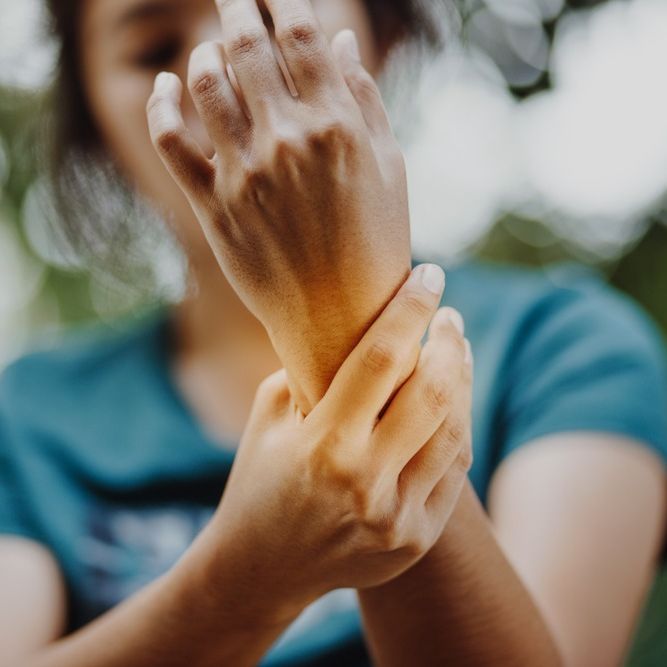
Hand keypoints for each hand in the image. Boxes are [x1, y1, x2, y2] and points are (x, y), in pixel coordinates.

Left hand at [146, 0, 411, 409]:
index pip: (300, 33)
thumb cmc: (376, 245)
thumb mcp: (390, 171)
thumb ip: (364, 101)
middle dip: (237, 8)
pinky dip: (161, 104)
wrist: (341, 319)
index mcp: (336, 126)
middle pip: (246, 46)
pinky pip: (171, 141)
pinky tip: (165, 86)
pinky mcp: (212, 207)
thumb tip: (337, 40)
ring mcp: (243, 173)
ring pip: (205, 83)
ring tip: (214, 48)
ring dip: (206, 52)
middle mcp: (286, 141)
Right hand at [189, 265, 472, 621]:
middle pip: (431, 392)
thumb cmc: (259, 478)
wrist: (261, 569)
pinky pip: (454, 469)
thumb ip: (312, 368)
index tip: (430, 274)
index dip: (410, 308)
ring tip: (458, 348)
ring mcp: (397, 518)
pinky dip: (457, 425)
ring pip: (454, 430)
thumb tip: (360, 322)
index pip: (380, 358)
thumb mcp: (270, 414)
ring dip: (462, 379)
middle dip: (448, 341)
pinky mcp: (415, 538)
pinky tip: (453, 398)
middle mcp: (364, 483)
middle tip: (448, 316)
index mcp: (320, 445)